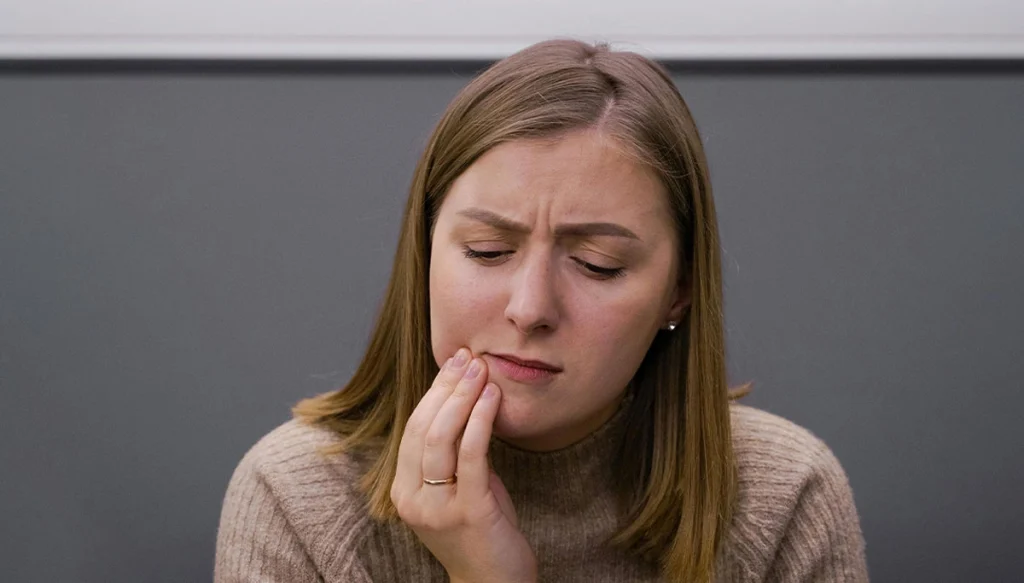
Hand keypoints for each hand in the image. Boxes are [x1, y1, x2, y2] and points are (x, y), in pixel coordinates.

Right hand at [391, 348, 536, 582]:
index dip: (433, 391)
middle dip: (446, 387)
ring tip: (481, 370)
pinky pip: (471, 456)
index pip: (413, 429)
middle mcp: (412, 499)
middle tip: (467, 357)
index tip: (453, 362)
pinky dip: (481, 421)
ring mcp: (437, 507)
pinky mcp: (468, 512)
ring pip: (440, 438)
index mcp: (404, 491)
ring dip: (462, 397)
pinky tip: (492, 398)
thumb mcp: (460, 488)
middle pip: (422, 428)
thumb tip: (469, 402)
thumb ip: (456, 454)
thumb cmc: (482, 534)